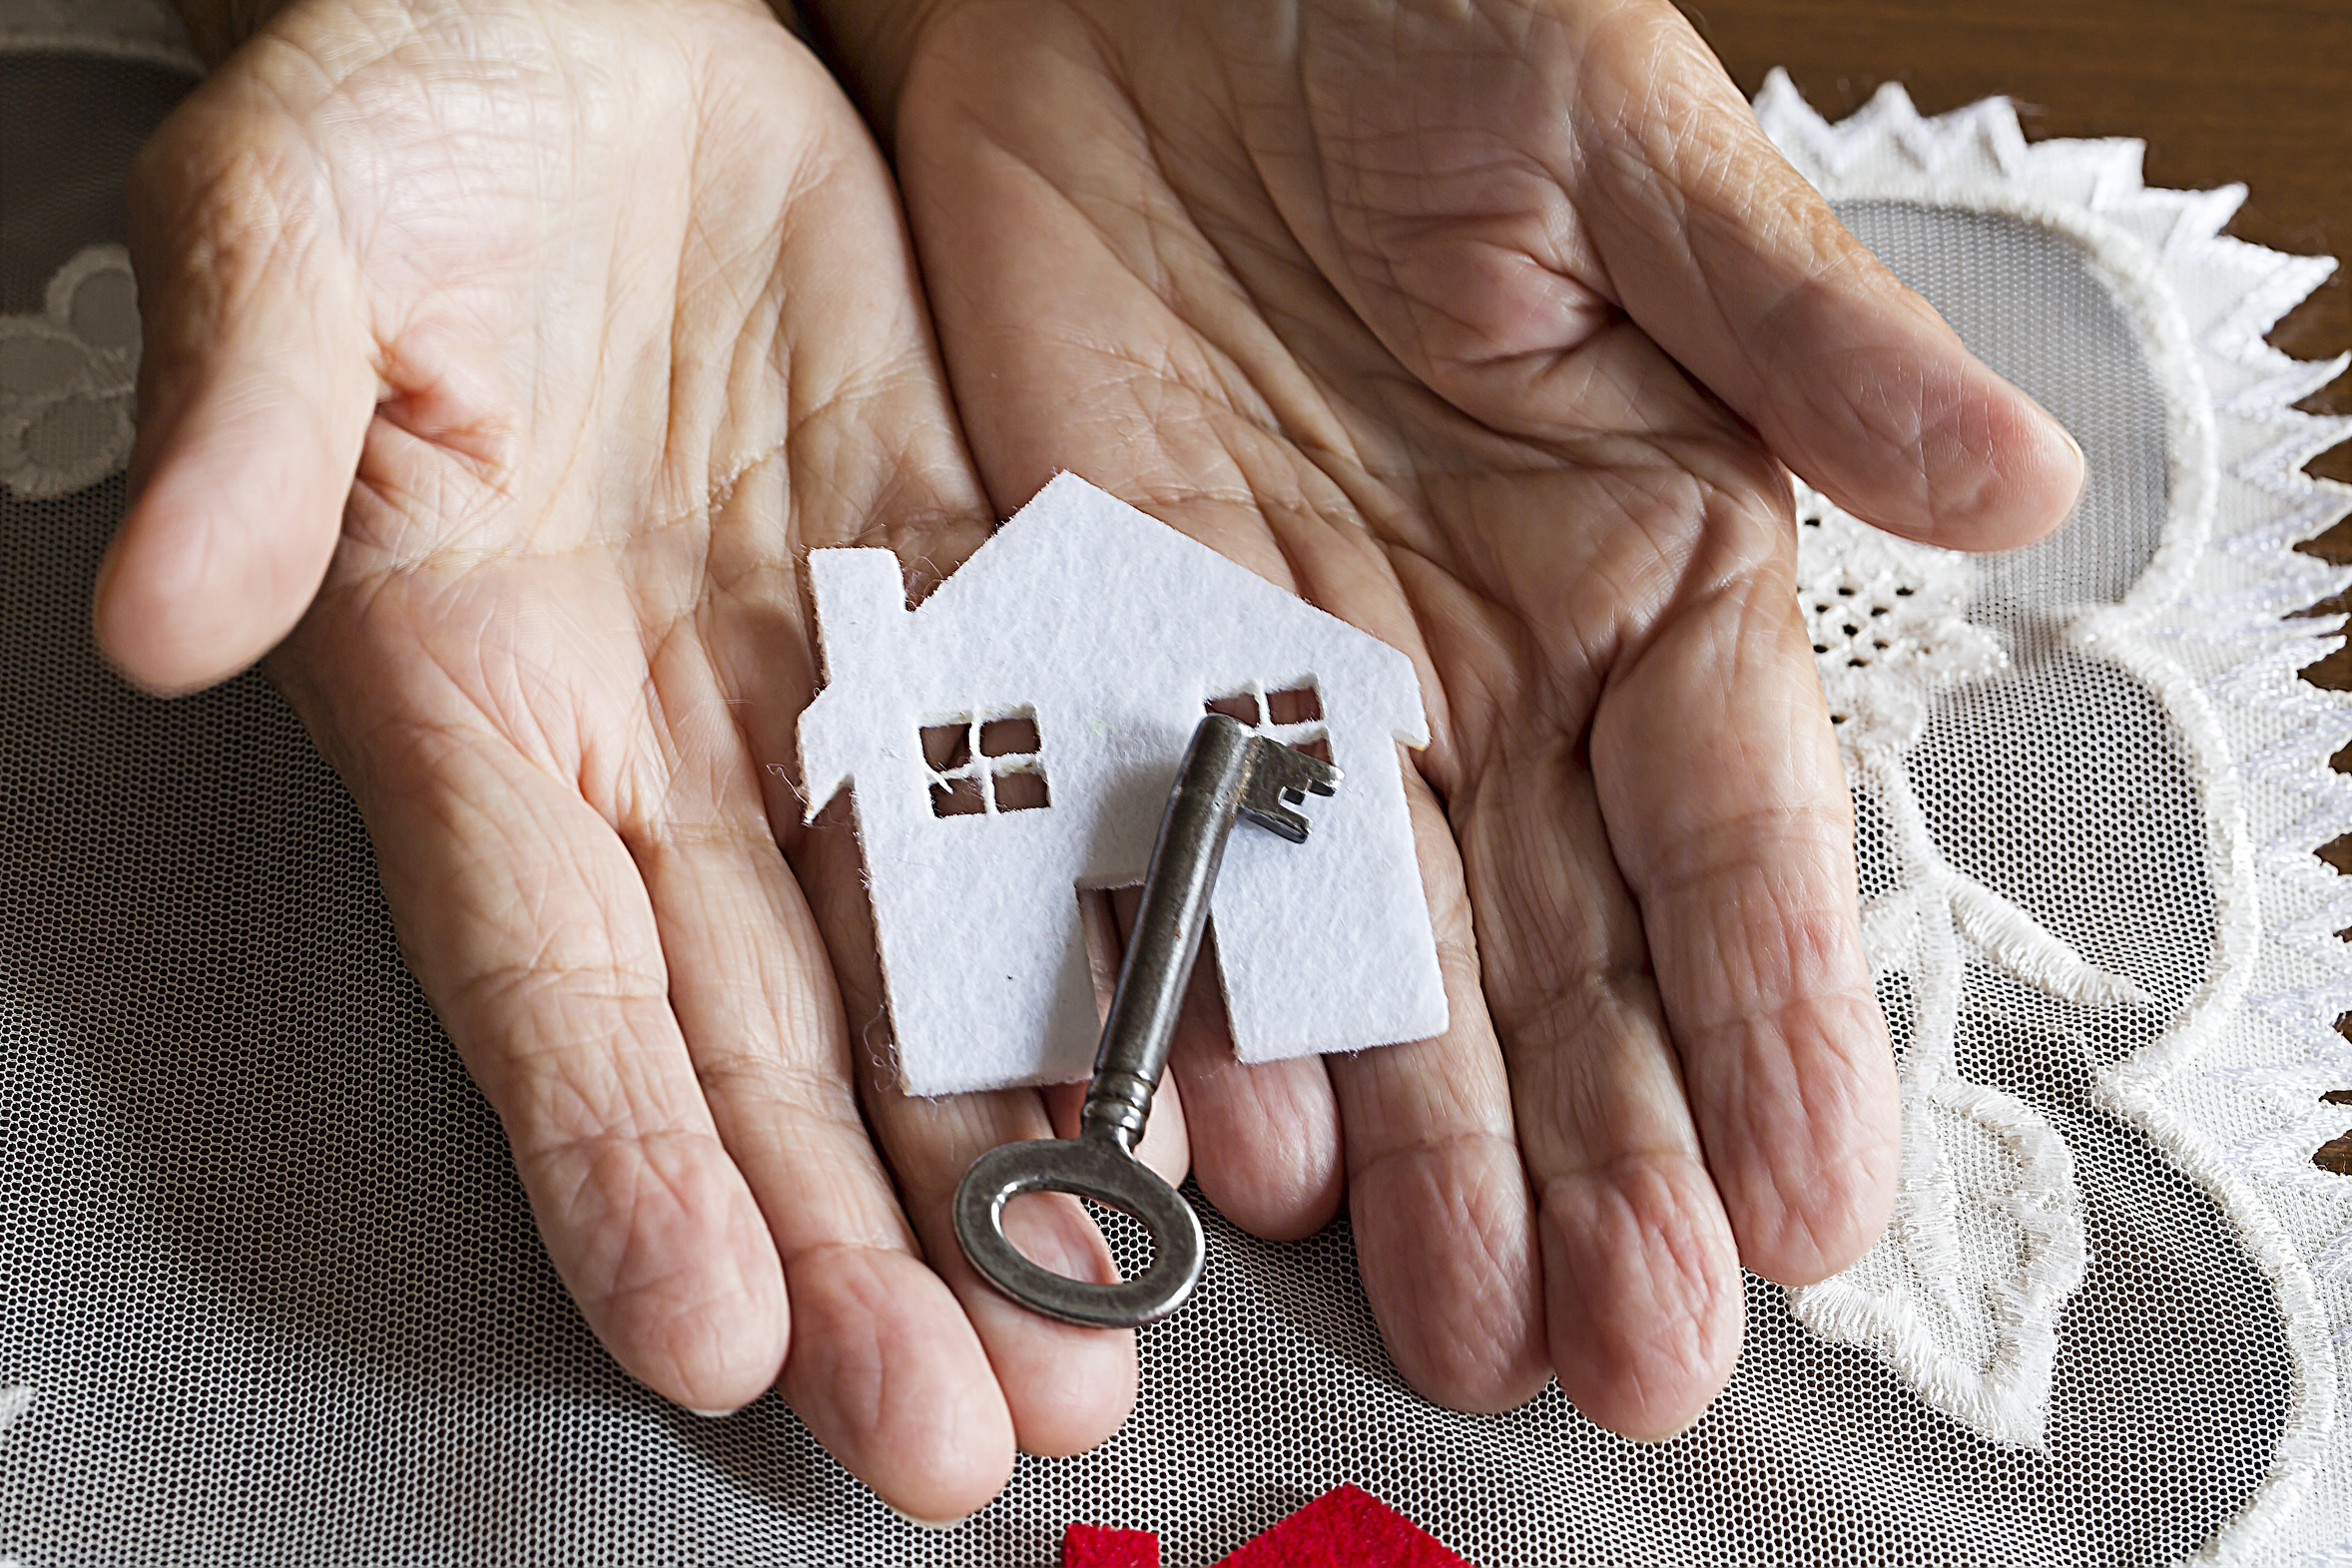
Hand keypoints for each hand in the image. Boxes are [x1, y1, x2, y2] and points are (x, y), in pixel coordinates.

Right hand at [102, 0, 1189, 1517]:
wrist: (615, 13)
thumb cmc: (419, 100)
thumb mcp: (300, 217)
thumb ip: (252, 412)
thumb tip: (163, 603)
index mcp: (475, 681)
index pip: (546, 967)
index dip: (622, 1156)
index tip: (712, 1335)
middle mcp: (659, 734)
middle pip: (760, 1035)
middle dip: (857, 1244)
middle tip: (962, 1434)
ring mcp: (822, 686)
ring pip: (924, 969)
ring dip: (1006, 1158)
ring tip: (1093, 1339)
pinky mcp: (965, 601)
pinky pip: (1054, 799)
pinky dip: (1121, 942)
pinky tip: (1196, 1086)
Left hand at [813, 0, 2084, 1434]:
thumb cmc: (1419, 15)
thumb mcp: (1621, 147)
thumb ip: (1792, 325)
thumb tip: (2012, 486)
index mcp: (1648, 555)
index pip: (1734, 818)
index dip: (1773, 1009)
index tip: (1809, 1201)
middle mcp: (1490, 663)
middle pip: (1564, 943)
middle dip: (1605, 1152)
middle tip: (1633, 1355)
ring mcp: (1300, 685)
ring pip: (1372, 956)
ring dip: (1421, 1143)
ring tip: (1458, 1319)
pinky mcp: (1119, 661)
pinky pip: (1159, 861)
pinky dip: (1188, 1003)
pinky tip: (1229, 1148)